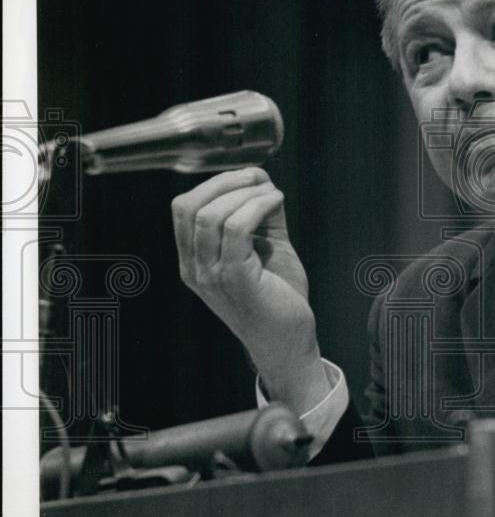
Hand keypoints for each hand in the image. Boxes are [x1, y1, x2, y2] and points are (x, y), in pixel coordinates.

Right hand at [171, 167, 330, 413]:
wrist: (289, 340)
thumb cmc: (278, 296)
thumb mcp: (263, 246)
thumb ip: (258, 213)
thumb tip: (258, 176)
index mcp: (195, 260)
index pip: (183, 208)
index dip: (214, 183)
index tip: (247, 177)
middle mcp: (195, 268)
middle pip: (189, 206)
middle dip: (225, 182)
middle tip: (258, 180)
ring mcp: (211, 275)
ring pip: (211, 215)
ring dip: (245, 193)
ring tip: (271, 194)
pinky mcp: (235, 279)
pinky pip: (237, 228)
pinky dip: (258, 206)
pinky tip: (276, 203)